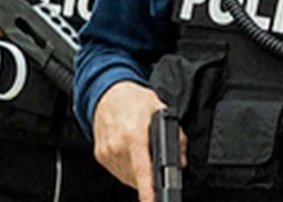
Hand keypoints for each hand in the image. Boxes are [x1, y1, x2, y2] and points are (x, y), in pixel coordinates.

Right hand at [93, 81, 167, 200]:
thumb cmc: (132, 99)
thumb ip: (176, 136)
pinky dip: (128, 169)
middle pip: (138, 177)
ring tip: (142, 153)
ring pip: (128, 178)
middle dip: (151, 176)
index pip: (142, 169)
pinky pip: (118, 172)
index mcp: (133, 134)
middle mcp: (117, 145)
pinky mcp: (101, 156)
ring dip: (139, 174)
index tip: (150, 200)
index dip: (147, 189)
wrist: (106, 92)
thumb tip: (182, 160)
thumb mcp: (160, 109)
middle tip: (154, 159)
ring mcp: (107, 152)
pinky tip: (131, 154)